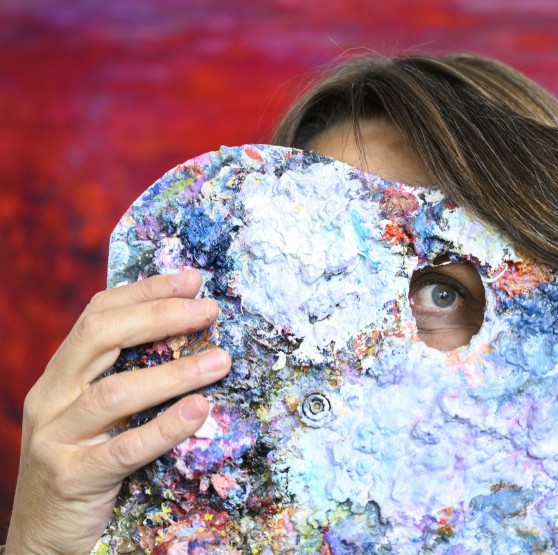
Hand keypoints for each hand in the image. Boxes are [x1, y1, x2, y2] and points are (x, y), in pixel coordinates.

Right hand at [5, 270, 230, 553]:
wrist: (41, 539)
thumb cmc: (83, 466)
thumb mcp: (95, 415)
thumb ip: (125, 377)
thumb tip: (188, 338)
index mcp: (60, 375)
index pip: (99, 314)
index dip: (146, 291)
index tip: (193, 279)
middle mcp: (52, 398)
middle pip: (103, 337)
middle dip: (161, 317)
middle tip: (209, 310)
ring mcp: (58, 438)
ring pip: (118, 392)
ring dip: (176, 372)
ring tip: (221, 360)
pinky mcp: (74, 477)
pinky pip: (126, 448)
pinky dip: (166, 427)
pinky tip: (200, 410)